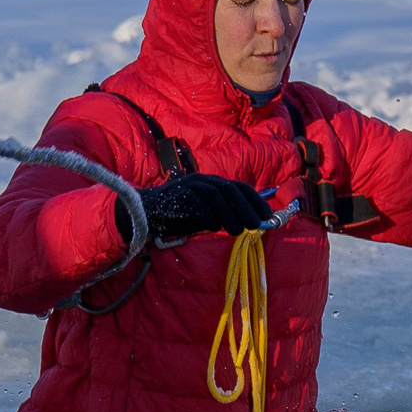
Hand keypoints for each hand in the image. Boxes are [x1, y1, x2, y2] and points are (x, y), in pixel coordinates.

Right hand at [120, 173, 272, 242]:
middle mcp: (202, 180)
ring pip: (215, 194)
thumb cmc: (177, 216)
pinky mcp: (176, 194)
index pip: (239, 187)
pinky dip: (207, 215)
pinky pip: (196, 202)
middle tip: (255, 225)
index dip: (255, 200)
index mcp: (212, 183)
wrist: (144, 213)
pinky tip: (213, 227)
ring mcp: (188, 185)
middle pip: (229, 189)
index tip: (267, 216)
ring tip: (237, 231)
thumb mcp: (204, 216)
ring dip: (229, 213)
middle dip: (246, 207)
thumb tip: (248, 224)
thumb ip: (223, 216)